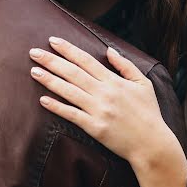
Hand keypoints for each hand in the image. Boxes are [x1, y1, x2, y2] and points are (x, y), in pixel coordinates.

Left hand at [29, 37, 186, 186]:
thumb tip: (109, 50)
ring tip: (34, 71)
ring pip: (69, 91)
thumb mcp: (143, 84)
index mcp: (114, 81)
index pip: (86, 60)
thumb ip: (125, 66)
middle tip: (34, 52)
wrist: (152, 144)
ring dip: (49, 80)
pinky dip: (57, 107)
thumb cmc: (148, 113)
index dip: (68, 49)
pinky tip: (43, 100)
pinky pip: (72, 115)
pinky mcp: (94, 127)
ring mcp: (98, 110)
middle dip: (52, 61)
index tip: (53, 41)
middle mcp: (104, 93)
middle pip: (73, 73)